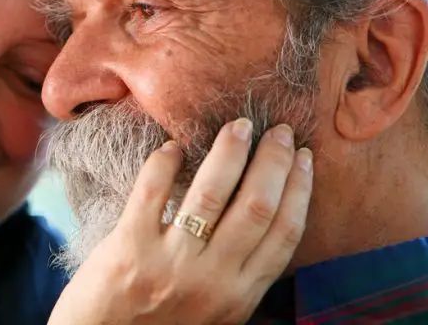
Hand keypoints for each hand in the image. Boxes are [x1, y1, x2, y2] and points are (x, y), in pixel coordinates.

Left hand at [48, 119, 312, 324]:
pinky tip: (174, 145)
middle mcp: (212, 280)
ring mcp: (171, 263)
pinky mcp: (129, 247)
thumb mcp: (216, 311)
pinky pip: (152, 191)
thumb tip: (263, 215)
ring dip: (229, 152)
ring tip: (239, 126)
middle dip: (272, 161)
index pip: (284, 233)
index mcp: (239, 294)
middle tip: (276, 129)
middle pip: (257, 206)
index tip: (302, 156)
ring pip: (212, 194)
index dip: (298, 188)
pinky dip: (165, 162)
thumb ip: (238, 272)